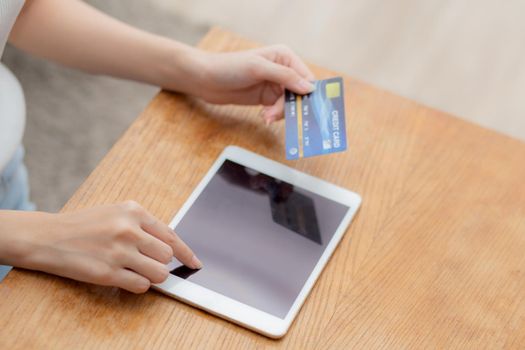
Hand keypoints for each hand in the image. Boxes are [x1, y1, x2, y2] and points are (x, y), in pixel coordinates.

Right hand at [0, 201, 200, 292]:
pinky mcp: (109, 272)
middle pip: (167, 255)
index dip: (186, 253)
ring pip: (159, 273)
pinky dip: (138, 285)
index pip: (171, 235)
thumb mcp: (116, 213)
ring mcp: (119, 251)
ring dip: (152, 276)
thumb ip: (143, 225)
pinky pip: (141, 286)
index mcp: (134, 211)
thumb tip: (170, 246)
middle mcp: (129, 229)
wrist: (48, 237)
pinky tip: (124, 278)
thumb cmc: (84, 225)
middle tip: (144, 262)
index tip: (195, 263)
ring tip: (135, 270)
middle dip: (160, 262)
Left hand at [186, 45, 314, 123]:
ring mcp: (275, 85)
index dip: (308, 93)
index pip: (306, 77)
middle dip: (292, 106)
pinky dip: (274, 115)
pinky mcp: (267, 98)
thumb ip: (285, 77)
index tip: (307, 108)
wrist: (206, 79)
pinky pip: (279, 110)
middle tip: (278, 114)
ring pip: (290, 104)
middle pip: (300, 93)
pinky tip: (264, 116)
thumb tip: (309, 88)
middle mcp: (283, 70)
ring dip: (281, 113)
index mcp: (285, 56)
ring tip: (266, 116)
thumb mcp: (258, 68)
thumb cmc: (229, 67)